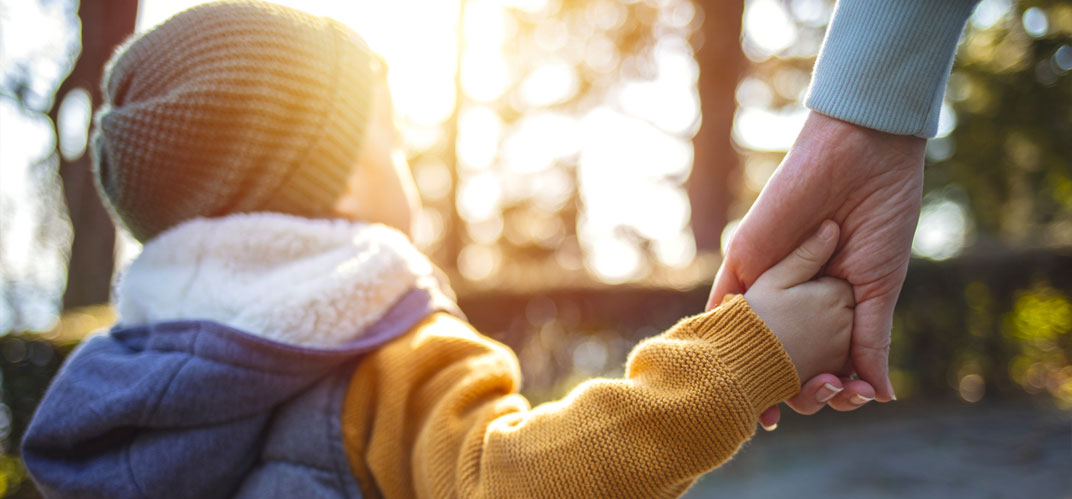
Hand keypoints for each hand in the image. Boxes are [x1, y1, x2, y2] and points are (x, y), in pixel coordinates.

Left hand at [710, 112, 924, 424]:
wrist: (860, 157)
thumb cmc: (880, 216)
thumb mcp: (878, 287)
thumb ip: (871, 340)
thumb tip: (880, 397)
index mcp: (830, 305)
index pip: (824, 359)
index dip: (832, 386)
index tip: (848, 399)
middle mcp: (795, 297)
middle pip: (784, 357)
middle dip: (795, 389)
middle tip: (817, 398)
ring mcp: (767, 280)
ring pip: (754, 339)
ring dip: (757, 375)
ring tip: (770, 408)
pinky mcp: (744, 258)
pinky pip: (725, 301)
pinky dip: (725, 334)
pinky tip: (730, 365)